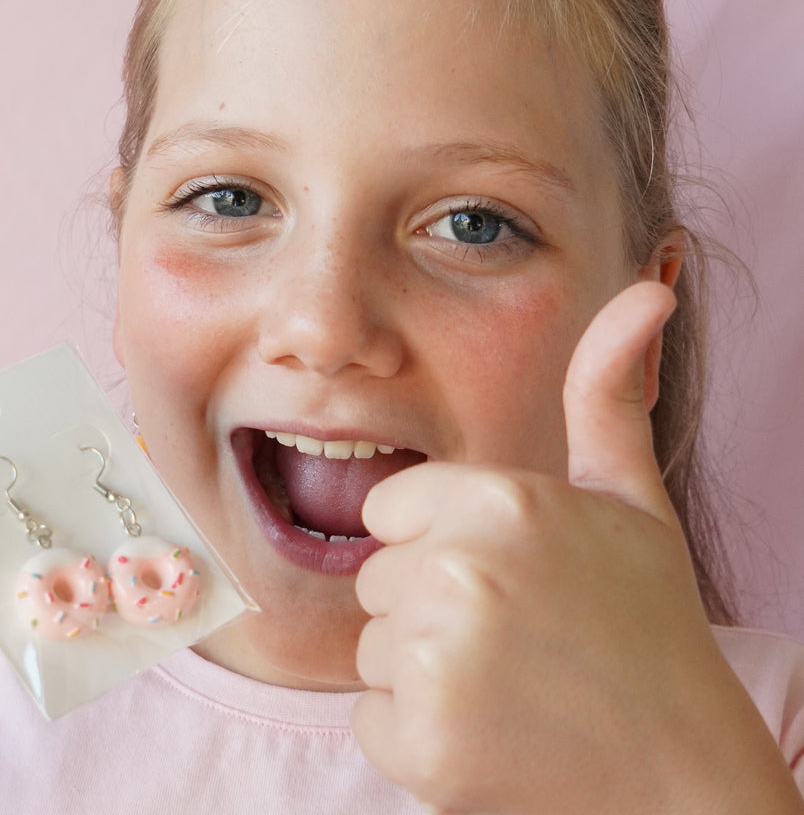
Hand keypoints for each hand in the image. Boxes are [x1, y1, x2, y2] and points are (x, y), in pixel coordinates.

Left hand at [352, 282, 803, 813]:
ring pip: (373, 645)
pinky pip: (372, 718)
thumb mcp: (629, 501)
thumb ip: (608, 391)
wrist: (681, 781)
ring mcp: (438, 661)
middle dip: (429, 604)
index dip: (442, 542)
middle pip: (379, 575)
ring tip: (510, 685)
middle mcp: (461, 570)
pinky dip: (418, 736)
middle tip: (515, 636)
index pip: (393, 508)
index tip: (506, 575)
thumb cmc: (649, 630)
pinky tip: (491, 736)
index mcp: (501, 501)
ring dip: (424, 671)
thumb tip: (647, 288)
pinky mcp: (422, 746)